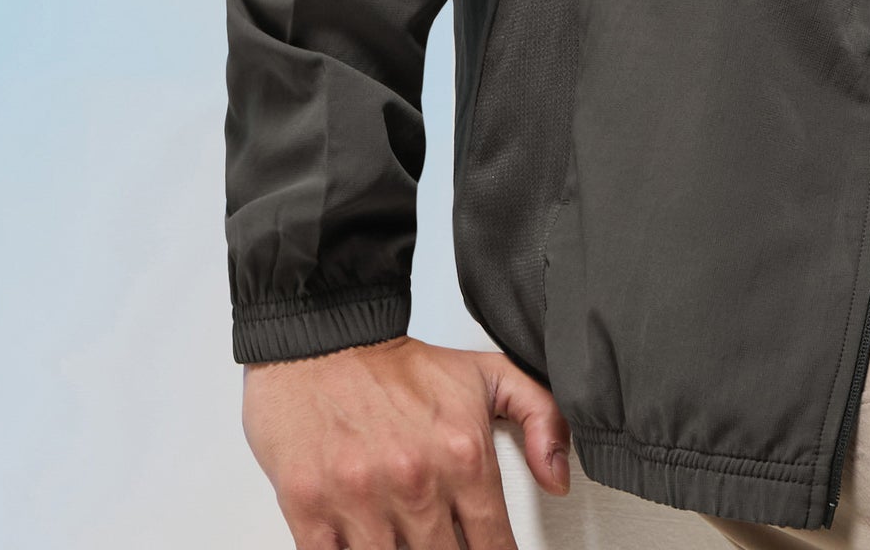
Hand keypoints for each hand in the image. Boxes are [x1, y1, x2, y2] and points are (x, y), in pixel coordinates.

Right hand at [243, 334, 570, 548]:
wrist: (324, 340)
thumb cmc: (400, 367)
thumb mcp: (488, 375)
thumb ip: (541, 416)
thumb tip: (559, 480)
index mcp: (463, 455)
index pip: (493, 545)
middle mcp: (416, 482)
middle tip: (446, 539)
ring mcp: (361, 501)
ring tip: (407, 536)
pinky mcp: (310, 510)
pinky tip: (367, 539)